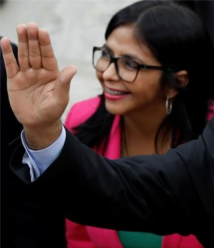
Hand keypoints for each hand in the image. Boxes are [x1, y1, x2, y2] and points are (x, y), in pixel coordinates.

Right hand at [0, 23, 76, 148]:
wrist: (39, 123)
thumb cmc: (53, 111)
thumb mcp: (60, 97)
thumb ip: (64, 82)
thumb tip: (74, 67)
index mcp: (52, 73)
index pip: (48, 55)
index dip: (45, 43)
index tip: (42, 30)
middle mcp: (39, 71)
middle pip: (35, 52)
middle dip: (33, 39)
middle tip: (30, 25)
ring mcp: (26, 74)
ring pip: (23, 55)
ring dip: (22, 42)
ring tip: (20, 27)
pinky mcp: (14, 80)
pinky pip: (11, 65)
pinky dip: (7, 54)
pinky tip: (4, 41)